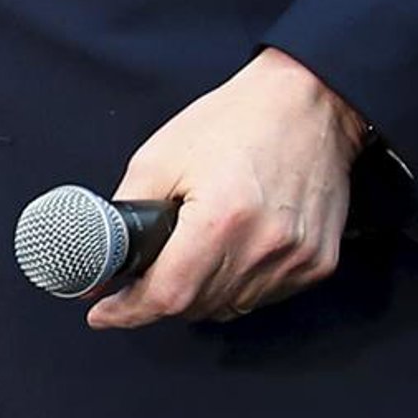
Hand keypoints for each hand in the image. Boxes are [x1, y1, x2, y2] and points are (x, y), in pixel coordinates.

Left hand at [86, 49, 365, 328]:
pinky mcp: (317, 263)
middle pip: (196, 307)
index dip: (129, 311)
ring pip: (229, 307)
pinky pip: (264, 297)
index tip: (105, 314)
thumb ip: (122, 214)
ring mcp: (296, 258)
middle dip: (162, 296)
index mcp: (222, 219)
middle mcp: (264, 245)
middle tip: (150, 269)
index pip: (168, 295)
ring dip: (202, 293)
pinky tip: (233, 250)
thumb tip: (99, 264)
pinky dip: (238, 285)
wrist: (309, 103)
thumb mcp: (160, 157)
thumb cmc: (237, 121)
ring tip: (197, 249)